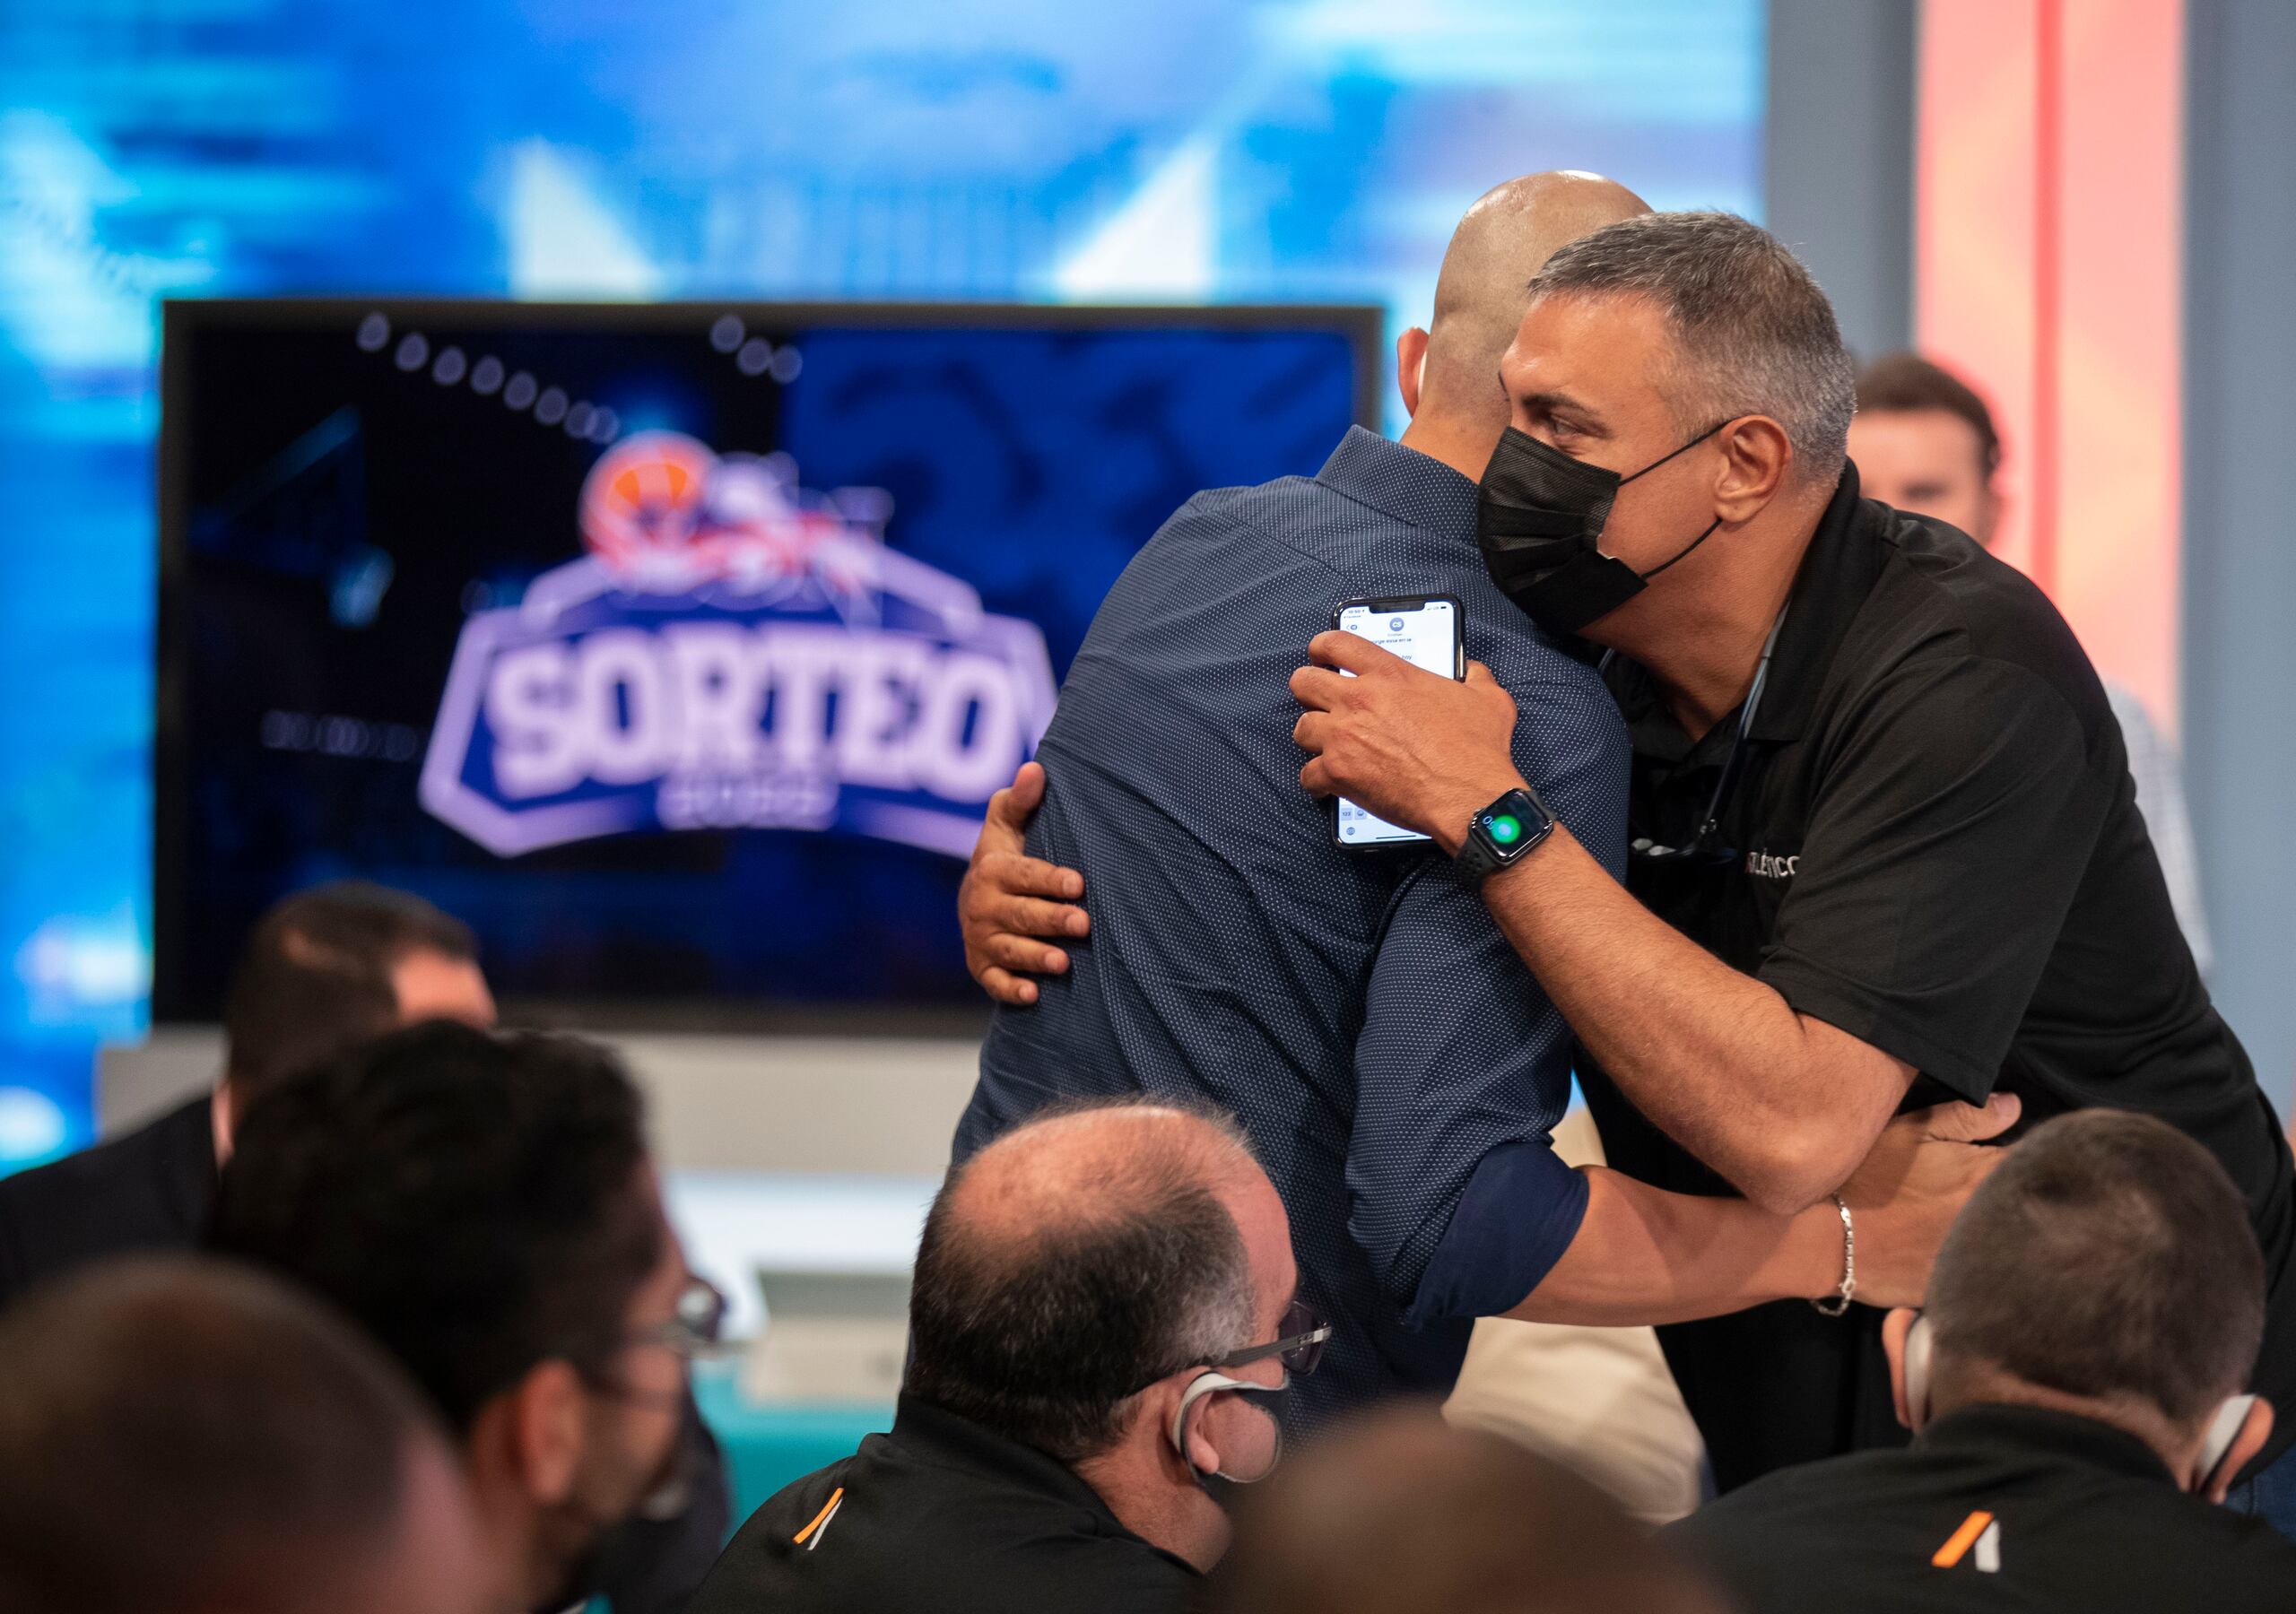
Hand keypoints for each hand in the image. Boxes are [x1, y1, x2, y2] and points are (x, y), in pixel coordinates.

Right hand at [959, 761, 1088, 1005]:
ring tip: (1062, 962)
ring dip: (1034, 957)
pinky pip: (993, 982)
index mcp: (992, 869)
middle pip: (1021, 915)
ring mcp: (981, 939)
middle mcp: (982, 906)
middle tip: (1083, 923)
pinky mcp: (982, 967)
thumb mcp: (1008, 824)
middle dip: (1051, 919)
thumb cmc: (1006, 856)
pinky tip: (1032, 995)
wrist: (976, 899)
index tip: (1077, 883)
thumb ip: (1022, 799)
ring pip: (1009, 950)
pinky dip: (1010, 989)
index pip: (1023, 874)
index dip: (1049, 879)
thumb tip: (1037, 768)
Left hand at [1289, 633, 1525, 851]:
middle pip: (1303, 681)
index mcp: (1390, 674)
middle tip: (1319, 701)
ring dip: (1313, 737)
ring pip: (1301, 729)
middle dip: (1307, 690)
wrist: (1469, 797)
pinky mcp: (1338, 773)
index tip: (1321, 655)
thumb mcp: (1487, 697)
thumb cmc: (1477, 751)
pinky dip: (1317, 782)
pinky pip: (1307, 775)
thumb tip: (1471, 671)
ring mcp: (1344, 737)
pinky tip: (1331, 784)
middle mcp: (1359, 700)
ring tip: (1328, 745)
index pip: (1337, 643)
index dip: (1322, 647)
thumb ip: (1473, 675)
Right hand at [1837, 1092, 2021, 1308]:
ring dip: (2005, 1232)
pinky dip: (1987, 1266)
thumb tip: (2014, 1105)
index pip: (2033, 1163)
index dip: (2027, 1161)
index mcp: (1987, 1174)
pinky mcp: (1966, 1286)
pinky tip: (1963, 1259)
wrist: (1825, 1239)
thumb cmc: (1866, 1177)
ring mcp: (1982, 1255)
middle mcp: (1994, 1216)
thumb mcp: (1909, 1133)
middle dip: (2020, 1197)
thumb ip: (1965, 1117)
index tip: (2011, 1161)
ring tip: (1973, 1228)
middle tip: (1988, 1195)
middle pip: (2032, 1206)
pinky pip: (1994, 1276)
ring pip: (2018, 1243)